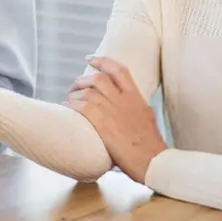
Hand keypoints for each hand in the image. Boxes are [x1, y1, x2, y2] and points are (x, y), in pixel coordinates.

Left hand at [66, 57, 166, 182]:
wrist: (154, 161)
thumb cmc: (150, 146)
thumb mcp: (146, 117)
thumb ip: (133, 107)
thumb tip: (122, 106)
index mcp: (136, 98)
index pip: (119, 70)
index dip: (102, 61)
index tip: (89, 58)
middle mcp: (124, 101)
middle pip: (98, 78)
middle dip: (82, 80)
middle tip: (74, 86)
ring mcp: (114, 112)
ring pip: (87, 91)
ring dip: (74, 93)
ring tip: (69, 100)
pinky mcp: (104, 125)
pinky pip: (82, 106)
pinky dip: (72, 105)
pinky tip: (68, 108)